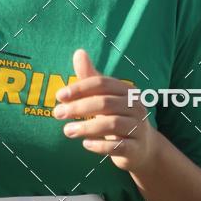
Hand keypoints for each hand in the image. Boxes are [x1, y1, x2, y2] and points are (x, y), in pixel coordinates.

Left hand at [52, 49, 157, 174]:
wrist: (143, 148)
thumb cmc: (118, 117)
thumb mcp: (105, 97)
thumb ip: (91, 77)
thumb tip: (79, 52)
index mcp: (127, 91)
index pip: (102, 83)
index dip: (80, 88)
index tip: (59, 96)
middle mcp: (136, 107)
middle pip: (105, 103)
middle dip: (79, 107)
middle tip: (58, 113)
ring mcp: (138, 128)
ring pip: (112, 124)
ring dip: (86, 127)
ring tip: (67, 130)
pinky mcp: (136, 148)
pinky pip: (118, 146)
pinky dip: (100, 145)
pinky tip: (85, 144)